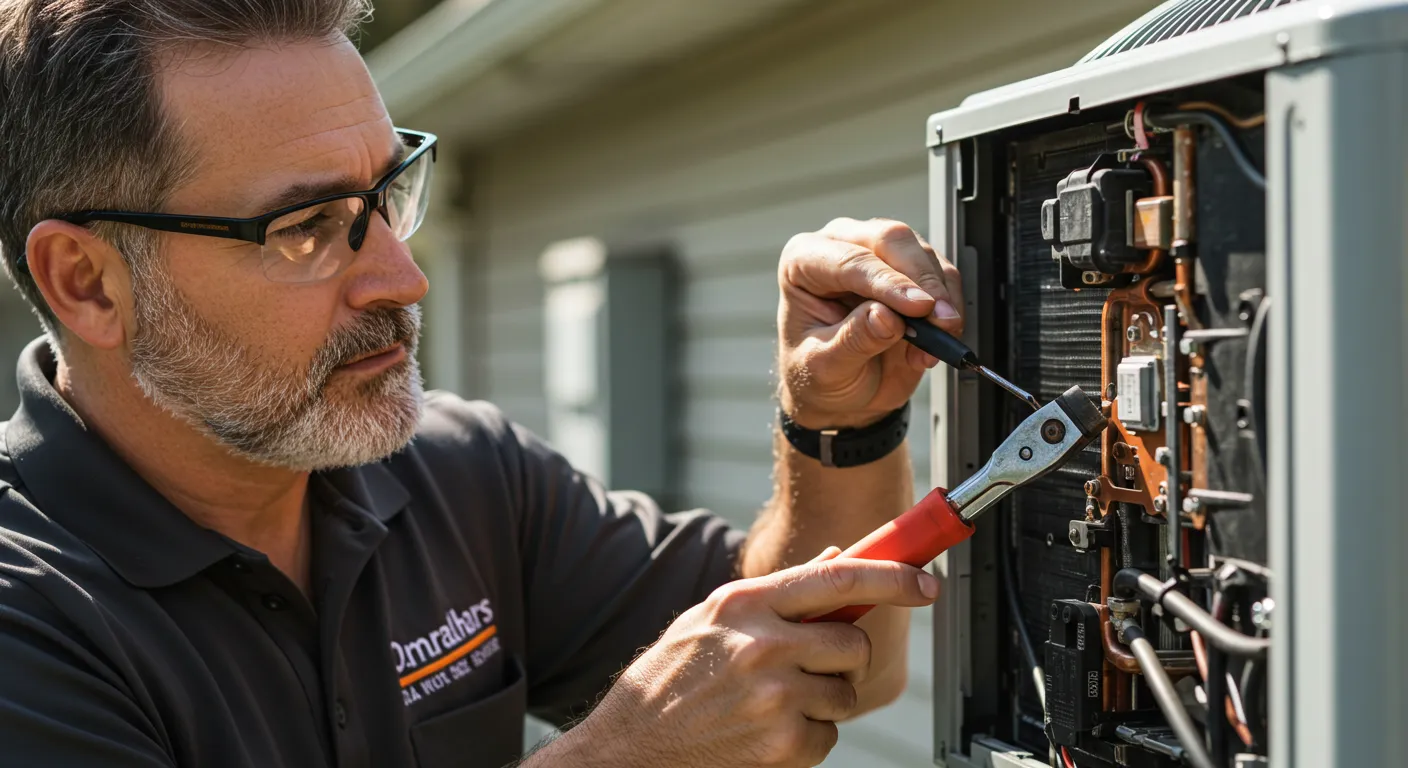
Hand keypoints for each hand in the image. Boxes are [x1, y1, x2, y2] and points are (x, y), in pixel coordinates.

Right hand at [549, 549, 939, 767]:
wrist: (629, 750)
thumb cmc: (669, 681)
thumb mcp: (710, 620)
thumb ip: (775, 593)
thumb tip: (838, 558)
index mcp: (744, 603)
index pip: (838, 577)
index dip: (892, 577)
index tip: (925, 581)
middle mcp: (762, 644)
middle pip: (854, 641)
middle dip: (844, 657)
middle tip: (810, 667)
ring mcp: (774, 697)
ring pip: (844, 692)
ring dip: (823, 701)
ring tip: (771, 704)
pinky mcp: (782, 745)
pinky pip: (828, 736)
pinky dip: (806, 739)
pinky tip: (763, 734)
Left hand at [777, 217, 964, 428]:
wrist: (838, 392)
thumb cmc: (817, 374)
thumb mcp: (825, 368)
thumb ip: (853, 341)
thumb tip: (886, 317)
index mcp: (803, 262)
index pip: (850, 260)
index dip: (888, 282)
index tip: (919, 306)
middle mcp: (841, 246)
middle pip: (891, 240)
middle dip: (923, 281)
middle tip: (941, 320)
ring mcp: (879, 254)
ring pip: (923, 255)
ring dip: (940, 300)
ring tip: (930, 347)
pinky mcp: (911, 270)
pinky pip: (943, 276)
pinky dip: (949, 309)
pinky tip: (934, 344)